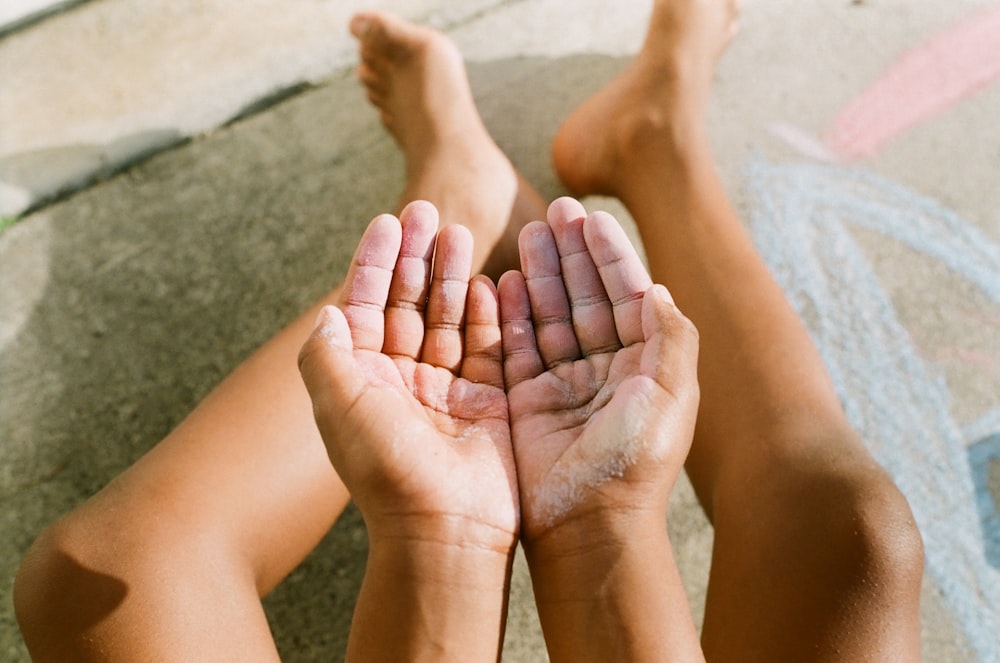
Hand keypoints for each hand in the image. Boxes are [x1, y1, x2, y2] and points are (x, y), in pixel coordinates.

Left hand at [299, 201, 516, 550]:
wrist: (445, 529)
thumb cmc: (386, 470)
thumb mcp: (340, 406)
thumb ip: (326, 354)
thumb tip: (328, 311)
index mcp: (364, 378)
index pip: (366, 305)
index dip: (373, 261)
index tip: (386, 219)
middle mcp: (403, 379)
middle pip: (409, 302)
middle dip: (415, 257)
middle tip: (427, 210)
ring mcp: (448, 388)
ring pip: (449, 317)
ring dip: (451, 274)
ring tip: (458, 231)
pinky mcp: (488, 399)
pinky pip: (489, 344)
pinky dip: (488, 311)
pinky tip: (488, 279)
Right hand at [498, 198, 699, 541]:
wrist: (588, 527)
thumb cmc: (633, 462)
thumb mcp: (670, 394)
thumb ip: (670, 336)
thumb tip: (658, 287)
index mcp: (644, 365)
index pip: (625, 295)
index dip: (609, 255)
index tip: (590, 217)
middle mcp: (604, 369)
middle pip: (584, 297)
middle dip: (571, 254)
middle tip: (553, 210)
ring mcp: (563, 385)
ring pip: (550, 315)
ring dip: (540, 273)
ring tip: (528, 232)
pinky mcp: (526, 401)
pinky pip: (517, 346)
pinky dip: (511, 313)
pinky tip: (505, 279)